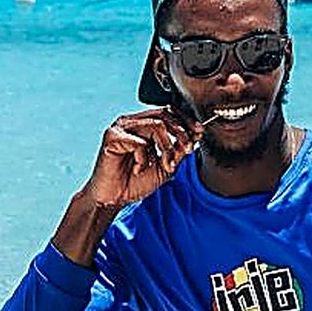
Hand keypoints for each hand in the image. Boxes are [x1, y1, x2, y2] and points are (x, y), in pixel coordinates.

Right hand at [81, 108, 200, 213]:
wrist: (114, 198)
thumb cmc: (136, 181)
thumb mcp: (166, 165)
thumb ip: (179, 150)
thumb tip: (196, 135)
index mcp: (143, 124)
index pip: (169, 111)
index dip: (186, 120)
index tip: (199, 132)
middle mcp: (132, 122)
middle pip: (165, 114)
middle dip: (182, 133)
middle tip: (188, 150)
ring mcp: (121, 127)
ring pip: (156, 125)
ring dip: (167, 147)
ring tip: (165, 164)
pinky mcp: (112, 137)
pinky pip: (139, 142)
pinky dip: (145, 158)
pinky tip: (139, 169)